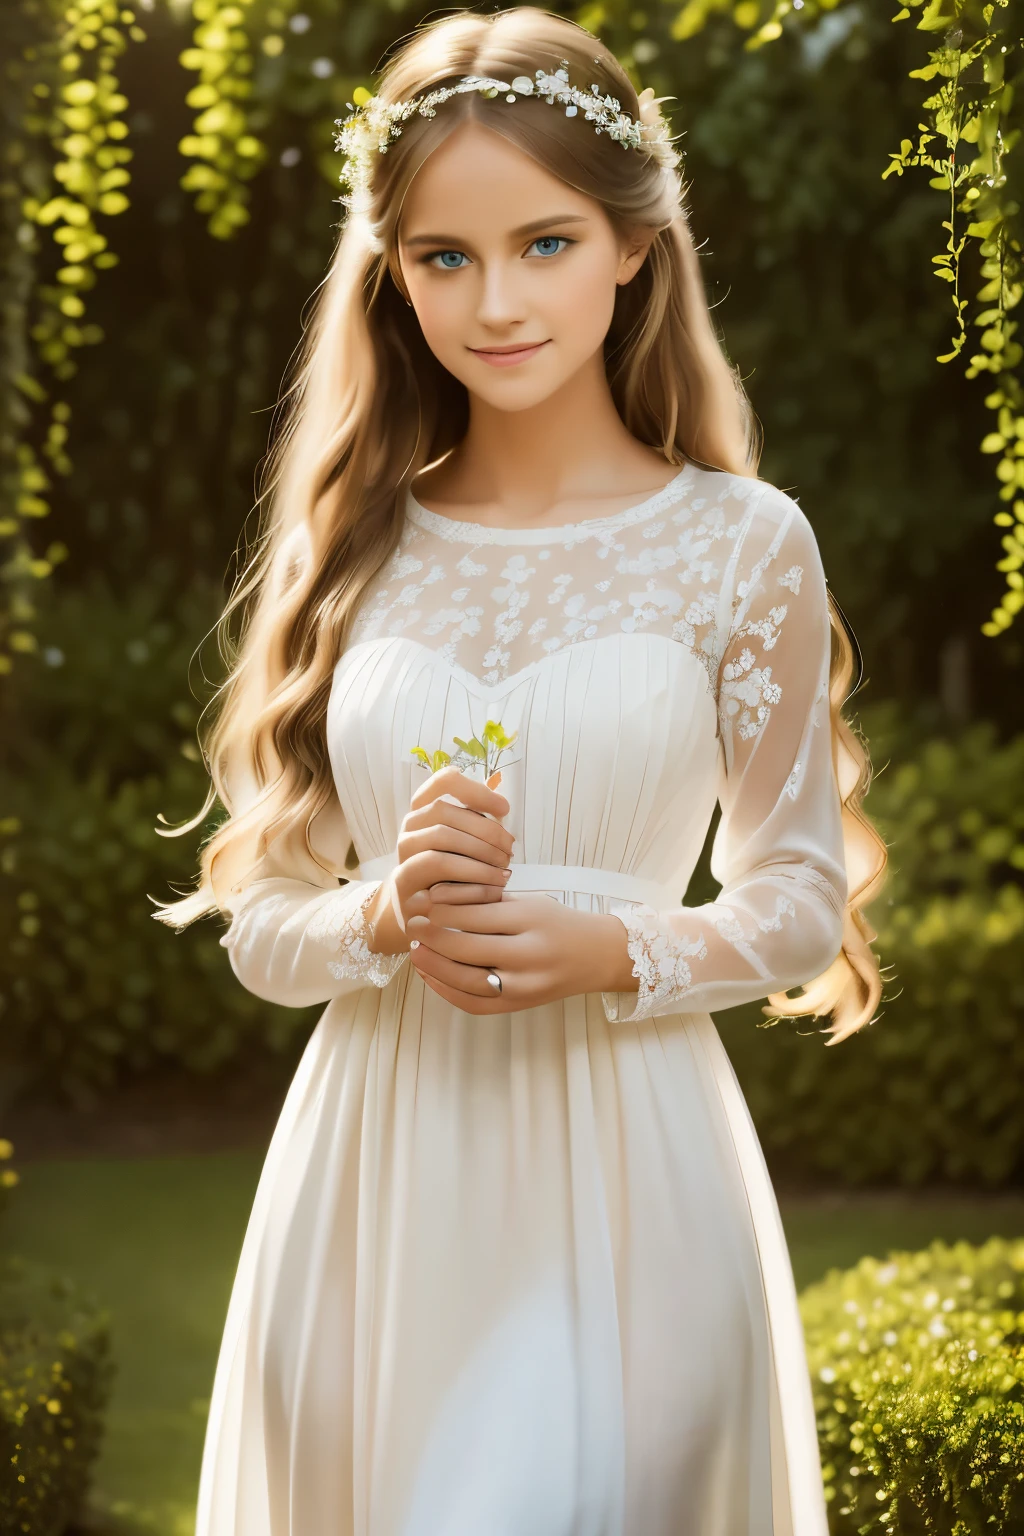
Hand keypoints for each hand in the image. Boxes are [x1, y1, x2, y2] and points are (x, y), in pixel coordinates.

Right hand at [366, 766, 513, 955]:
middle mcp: (410, 825)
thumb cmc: (451, 873)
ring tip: (505, 870)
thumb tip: (502, 806)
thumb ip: (478, 825)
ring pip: (442, 837)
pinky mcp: (404, 876)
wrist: (418, 910)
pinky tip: (493, 886)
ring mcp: (403, 850)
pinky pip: (437, 865)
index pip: (445, 781)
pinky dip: (470, 873)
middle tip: (510, 850)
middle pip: (445, 810)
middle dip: (485, 829)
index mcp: (426, 808)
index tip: (505, 808)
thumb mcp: (465, 844)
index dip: (477, 790)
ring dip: (480, 851)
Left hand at [406, 892, 638, 1013]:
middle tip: (412, 924)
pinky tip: (430, 975)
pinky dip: (446, 991)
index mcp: (532, 920)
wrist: (597, 956)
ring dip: (433, 965)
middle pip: (467, 948)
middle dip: (432, 937)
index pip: (475, 915)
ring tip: (415, 950)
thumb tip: (435, 899)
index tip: (423, 902)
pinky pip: (474, 1004)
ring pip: (466, 980)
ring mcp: (524, 985)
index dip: (442, 910)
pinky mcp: (519, 1005)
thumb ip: (486, 901)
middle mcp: (529, 955)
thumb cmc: (557, 923)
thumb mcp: (529, 902)